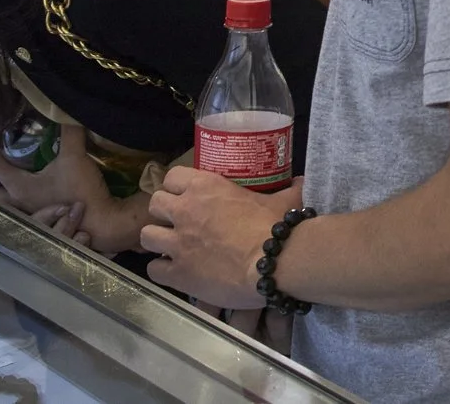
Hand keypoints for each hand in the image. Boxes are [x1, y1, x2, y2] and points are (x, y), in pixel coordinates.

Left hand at [0, 132, 140, 257]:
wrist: (100, 222)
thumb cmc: (80, 191)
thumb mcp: (74, 156)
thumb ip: (69, 131)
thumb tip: (64, 108)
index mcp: (17, 187)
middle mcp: (17, 202)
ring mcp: (28, 214)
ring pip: (1, 202)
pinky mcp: (41, 219)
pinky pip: (17, 208)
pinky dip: (12, 199)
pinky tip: (24, 191)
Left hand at [141, 166, 306, 309]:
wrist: (273, 263)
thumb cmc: (276, 226)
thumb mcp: (283, 201)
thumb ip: (289, 189)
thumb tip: (303, 182)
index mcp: (206, 187)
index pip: (171, 177)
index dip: (177, 187)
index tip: (187, 197)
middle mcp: (185, 211)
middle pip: (154, 204)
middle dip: (164, 213)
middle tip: (180, 223)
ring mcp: (177, 243)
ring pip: (146, 236)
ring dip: (159, 241)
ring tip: (173, 248)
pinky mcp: (177, 273)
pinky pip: (153, 269)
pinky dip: (162, 270)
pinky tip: (176, 272)